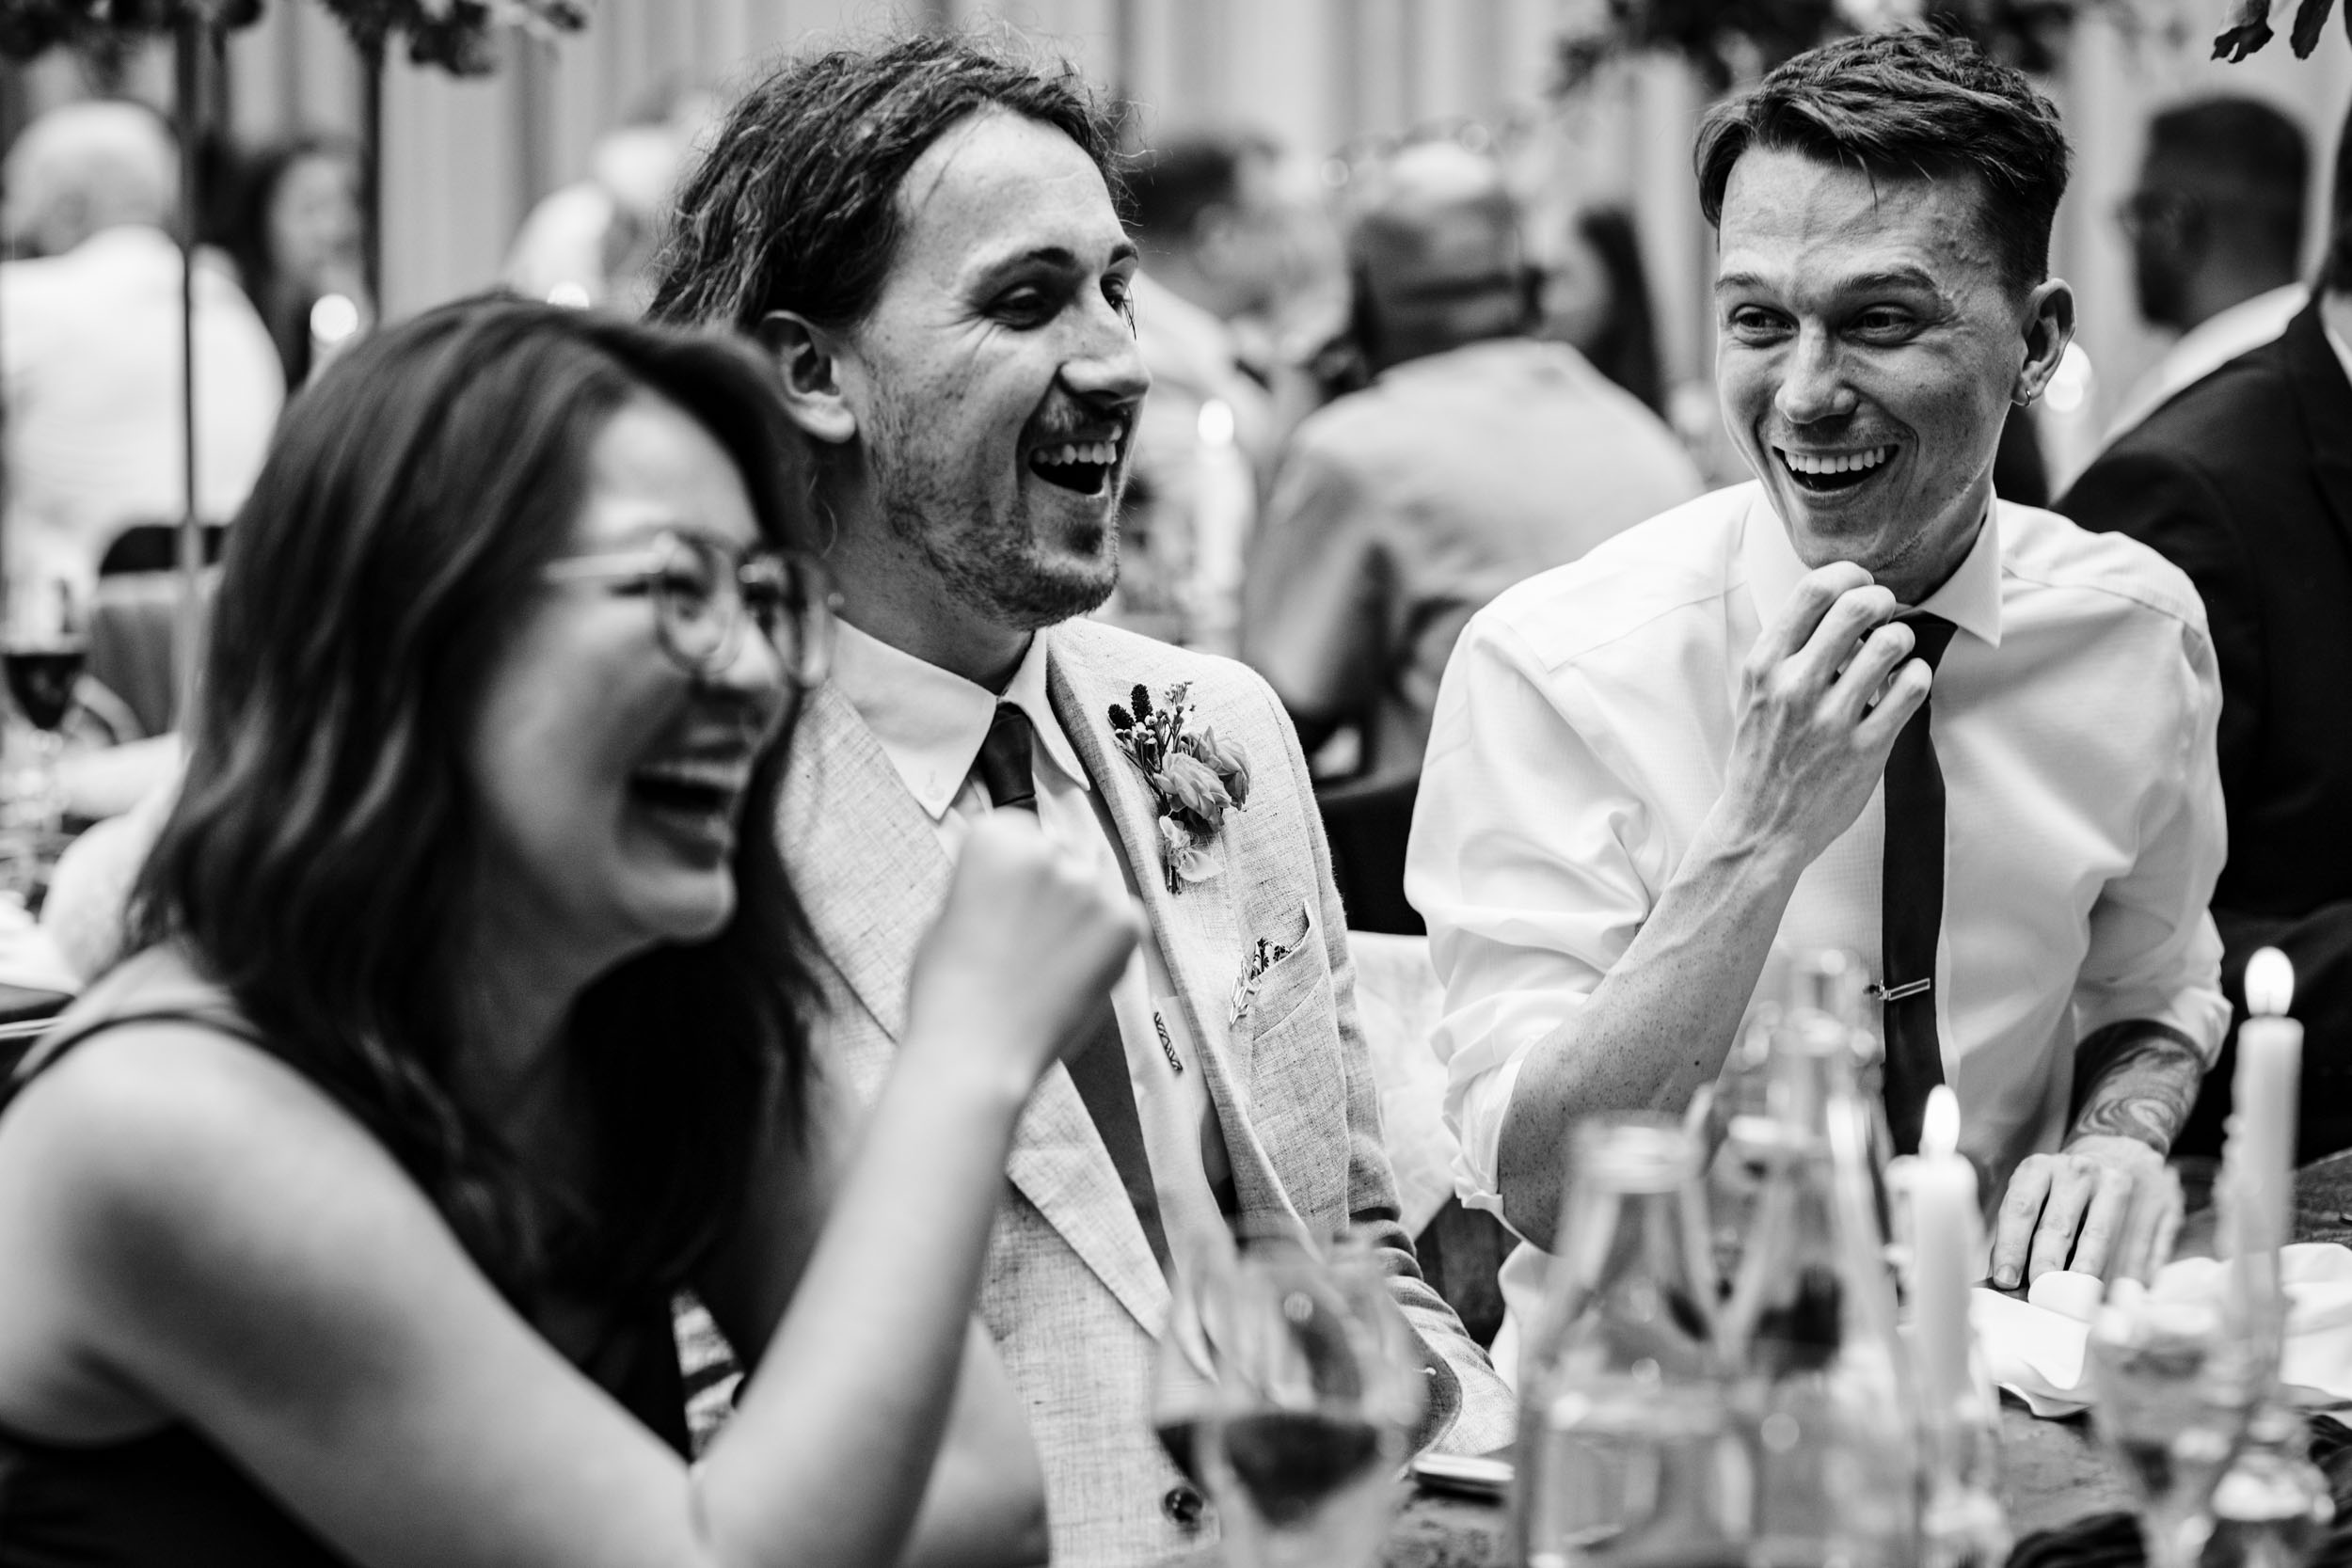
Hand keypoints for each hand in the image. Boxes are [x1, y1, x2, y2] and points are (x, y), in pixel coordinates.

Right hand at [905, 813, 1142, 1091]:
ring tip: (1047, 965)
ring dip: (1080, 918)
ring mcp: (1091, 885)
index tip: (1010, 902)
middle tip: (1031, 941)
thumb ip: (987, 884)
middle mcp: (1047, 849)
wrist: (974, 1051)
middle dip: (1053, 892)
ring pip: (1095, 891)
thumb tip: (1015, 884)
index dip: (1018, 873)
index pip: (1023, 833)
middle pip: (1062, 857)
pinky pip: (1122, 923)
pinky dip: (1107, 947)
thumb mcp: (948, 914)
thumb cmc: (949, 991)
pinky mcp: (1126, 922)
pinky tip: (1072, 975)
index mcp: (995, 836)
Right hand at [1706, 563, 1931, 874]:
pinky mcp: (1866, 748)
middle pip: (1858, 607)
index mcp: (1765, 667)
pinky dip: (1916, 674)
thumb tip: (1834, 602)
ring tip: (1894, 651)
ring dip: (1901, 638)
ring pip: (1891, 643)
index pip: (1813, 591)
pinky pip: (1911, 687)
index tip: (1859, 584)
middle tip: (1884, 613)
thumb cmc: (1760, 757)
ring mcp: (1833, 719)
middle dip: (1882, 600)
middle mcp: (1796, 687)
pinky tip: (1904, 682)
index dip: (1848, 575)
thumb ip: (1786, 652)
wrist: (1760, 829)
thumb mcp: (1754, 695)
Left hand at [1990, 1135, 2166, 1286]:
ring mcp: (2122, 1185)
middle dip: (2048, 1267)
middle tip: (2042, 1298)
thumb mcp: (2036, 1191)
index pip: (2021, 1208)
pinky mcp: (2159, 1203)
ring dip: (2088, 1278)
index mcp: (2041, 1167)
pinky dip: (2129, 1278)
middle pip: (2060, 1227)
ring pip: (2103, 1240)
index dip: (2011, 1246)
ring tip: (2077, 1307)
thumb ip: (2021, 1230)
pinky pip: (2142, 1248)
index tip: (2007, 1280)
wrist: (2121, 1148)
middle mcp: (2080, 1171)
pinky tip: (2120, 1299)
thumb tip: (2003, 1280)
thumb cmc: (2066, 1185)